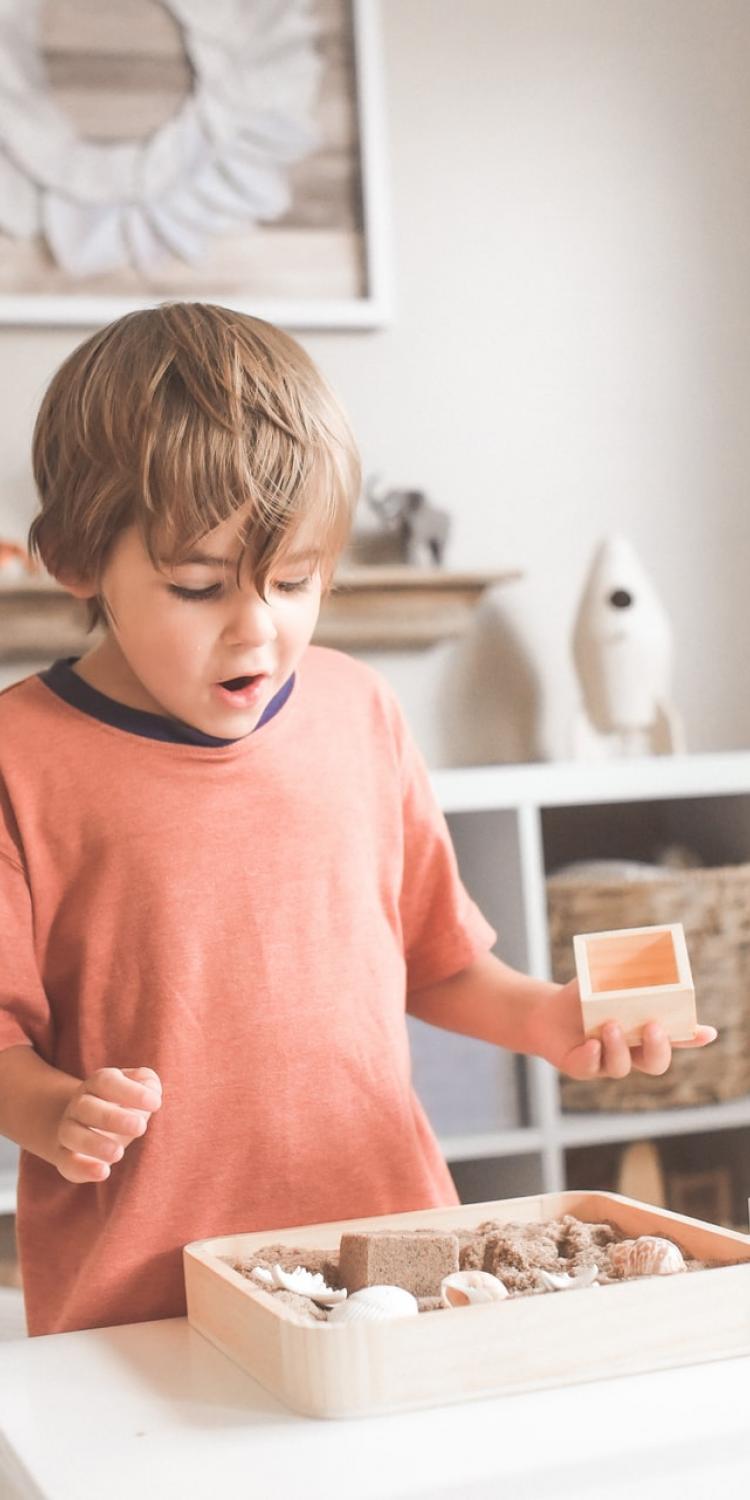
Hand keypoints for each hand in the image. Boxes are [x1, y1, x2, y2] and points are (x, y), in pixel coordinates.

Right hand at [54, 1067, 161, 1183]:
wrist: (94, 1125)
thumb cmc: (124, 1104)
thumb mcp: (139, 1089)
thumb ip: (148, 1084)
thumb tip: (152, 1091)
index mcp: (97, 1084)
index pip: (106, 1082)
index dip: (130, 1091)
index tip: (156, 1103)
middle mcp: (79, 1105)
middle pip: (86, 1107)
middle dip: (112, 1118)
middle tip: (140, 1127)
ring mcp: (69, 1130)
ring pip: (71, 1134)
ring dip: (94, 1144)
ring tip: (119, 1153)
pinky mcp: (66, 1157)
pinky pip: (67, 1163)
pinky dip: (83, 1168)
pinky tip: (104, 1172)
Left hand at [535, 979, 716, 1080]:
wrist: (546, 1012)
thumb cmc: (584, 997)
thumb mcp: (603, 981)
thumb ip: (623, 975)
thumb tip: (640, 954)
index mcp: (643, 1032)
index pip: (675, 1038)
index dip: (691, 1038)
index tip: (707, 1032)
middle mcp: (630, 1052)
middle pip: (655, 1063)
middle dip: (658, 1048)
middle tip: (653, 1027)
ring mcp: (606, 1062)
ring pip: (622, 1067)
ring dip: (619, 1047)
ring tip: (611, 1025)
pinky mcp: (581, 1066)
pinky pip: (590, 1068)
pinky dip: (592, 1056)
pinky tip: (591, 1043)